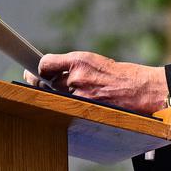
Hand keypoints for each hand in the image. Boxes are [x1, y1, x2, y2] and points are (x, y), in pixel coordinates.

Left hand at [23, 51, 168, 114]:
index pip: (46, 63)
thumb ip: (72, 65)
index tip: (31, 70)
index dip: (37, 68)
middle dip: (39, 82)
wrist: (139, 89)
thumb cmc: (118, 75)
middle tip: (33, 81)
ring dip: (56, 95)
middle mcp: (77, 76)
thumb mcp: (94, 61)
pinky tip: (73, 105)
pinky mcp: (84, 109)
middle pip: (46, 82)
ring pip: (56, 96)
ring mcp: (79, 95)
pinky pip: (67, 107)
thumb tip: (49, 69)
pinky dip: (67, 106)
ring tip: (64, 94)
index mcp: (80, 60)